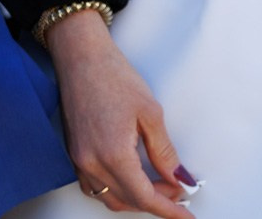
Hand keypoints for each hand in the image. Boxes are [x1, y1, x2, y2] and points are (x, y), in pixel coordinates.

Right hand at [46, 10, 194, 214]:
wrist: (82, 58)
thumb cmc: (115, 77)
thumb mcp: (149, 112)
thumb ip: (164, 151)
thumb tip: (179, 178)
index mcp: (112, 155)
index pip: (144, 197)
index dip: (168, 209)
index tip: (186, 216)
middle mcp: (92, 165)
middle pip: (128, 200)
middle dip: (157, 201)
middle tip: (180, 191)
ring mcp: (79, 162)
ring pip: (111, 198)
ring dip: (137, 198)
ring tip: (162, 186)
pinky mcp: (75, 155)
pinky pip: (96, 188)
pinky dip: (118, 190)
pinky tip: (134, 178)